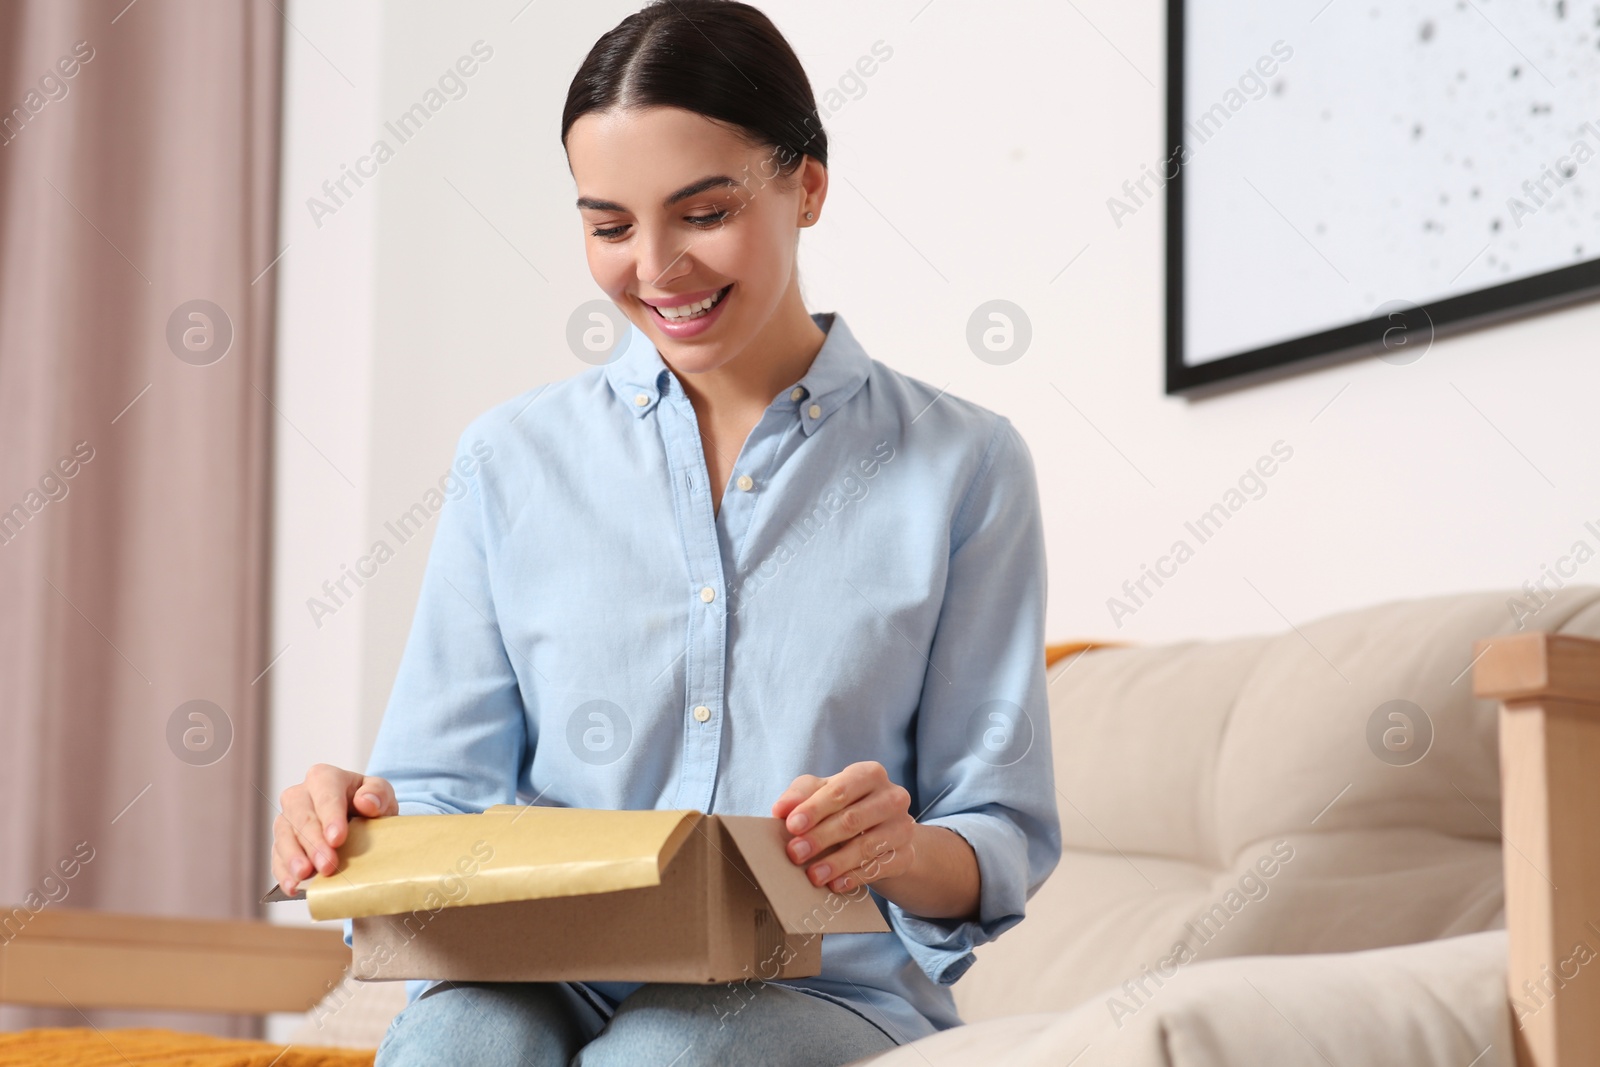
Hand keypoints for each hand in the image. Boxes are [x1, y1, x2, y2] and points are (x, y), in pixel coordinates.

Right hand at [272, 764, 397, 894]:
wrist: (359, 820)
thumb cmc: (370, 804)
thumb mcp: (382, 795)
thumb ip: (378, 793)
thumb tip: (366, 802)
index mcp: (325, 778)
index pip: (326, 792)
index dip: (330, 815)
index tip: (337, 839)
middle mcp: (300, 795)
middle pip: (301, 816)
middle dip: (313, 843)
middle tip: (327, 866)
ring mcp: (287, 819)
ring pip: (283, 835)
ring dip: (293, 857)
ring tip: (305, 876)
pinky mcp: (281, 843)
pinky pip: (276, 856)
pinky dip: (284, 872)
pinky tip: (293, 886)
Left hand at [770, 761, 915, 893]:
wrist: (885, 833)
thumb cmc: (846, 807)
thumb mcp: (822, 793)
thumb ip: (800, 795)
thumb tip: (780, 809)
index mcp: (870, 774)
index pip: (840, 790)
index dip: (814, 808)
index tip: (792, 826)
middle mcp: (892, 797)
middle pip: (852, 819)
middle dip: (820, 838)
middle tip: (795, 854)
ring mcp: (903, 827)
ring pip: (866, 846)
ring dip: (835, 863)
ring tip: (812, 875)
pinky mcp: (906, 855)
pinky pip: (879, 868)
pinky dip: (854, 877)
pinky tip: (835, 885)